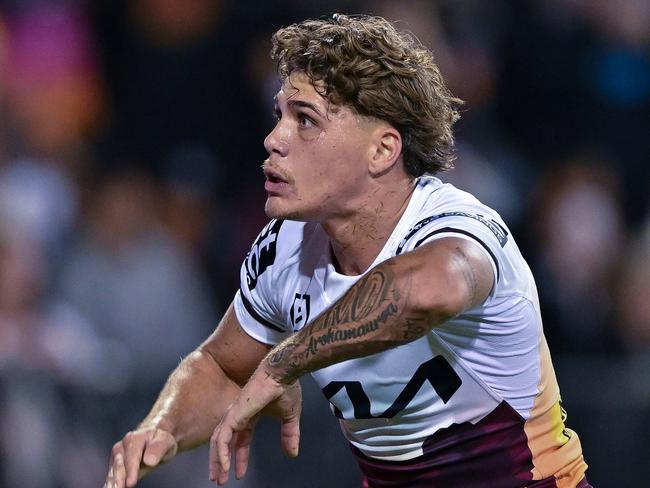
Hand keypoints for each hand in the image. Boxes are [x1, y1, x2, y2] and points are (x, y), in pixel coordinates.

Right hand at [104, 426, 177, 487]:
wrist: (155, 439)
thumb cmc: (162, 440)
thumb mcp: (166, 441)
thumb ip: (158, 448)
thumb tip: (149, 460)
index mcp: (136, 438)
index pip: (132, 456)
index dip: (131, 470)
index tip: (131, 483)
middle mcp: (123, 446)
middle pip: (119, 464)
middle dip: (118, 478)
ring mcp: (118, 456)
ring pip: (113, 471)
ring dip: (112, 482)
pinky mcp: (116, 465)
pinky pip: (112, 475)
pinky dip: (110, 482)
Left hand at [209, 367, 301, 484]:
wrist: (283, 373)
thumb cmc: (286, 388)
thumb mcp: (290, 417)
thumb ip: (290, 435)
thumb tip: (293, 453)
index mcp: (250, 414)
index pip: (241, 439)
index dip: (240, 456)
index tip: (239, 473)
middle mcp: (238, 414)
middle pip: (224, 442)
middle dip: (222, 462)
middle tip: (219, 480)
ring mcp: (234, 414)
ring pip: (218, 441)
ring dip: (218, 461)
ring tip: (219, 478)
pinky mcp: (234, 414)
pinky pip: (222, 437)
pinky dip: (221, 452)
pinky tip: (224, 465)